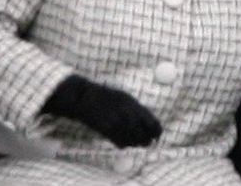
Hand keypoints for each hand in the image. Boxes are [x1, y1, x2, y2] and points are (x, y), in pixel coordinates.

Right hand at [42, 75, 162, 147]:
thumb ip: (138, 110)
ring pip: (133, 142)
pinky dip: (123, 144)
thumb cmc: (106, 97)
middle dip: (145, 141)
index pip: (154, 124)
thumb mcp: (126, 98)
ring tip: (132, 141)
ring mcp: (118, 122)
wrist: (84, 97)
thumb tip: (151, 123)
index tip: (155, 137)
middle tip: (144, 142)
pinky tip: (121, 141)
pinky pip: (121, 143)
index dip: (156, 133)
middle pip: (144, 136)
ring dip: (134, 143)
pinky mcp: (107, 130)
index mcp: (135, 105)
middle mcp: (129, 114)